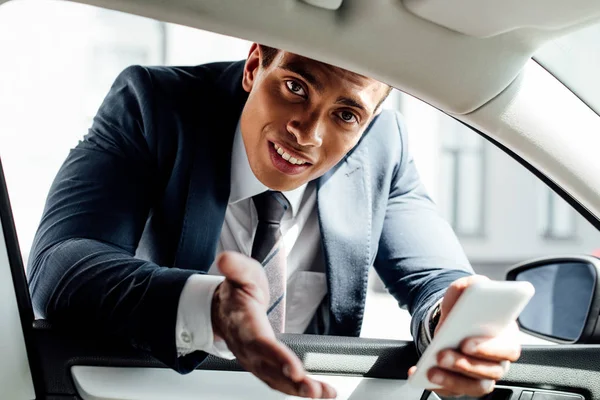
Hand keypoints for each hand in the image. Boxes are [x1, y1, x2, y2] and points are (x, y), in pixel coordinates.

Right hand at [211, 251, 336, 398]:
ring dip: (297, 390)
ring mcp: (254, 359)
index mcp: (243, 323)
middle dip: (291, 382)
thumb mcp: (240, 273)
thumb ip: (236, 267)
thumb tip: (225, 258)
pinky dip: (297, 389)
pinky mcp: (262, 365)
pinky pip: (278, 381)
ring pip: (274, 380)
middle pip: (268, 369)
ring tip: (322, 393)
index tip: (294, 369)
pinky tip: (320, 392)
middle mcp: (247, 347)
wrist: (222, 308)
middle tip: (313, 390)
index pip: (259, 343)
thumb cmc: (236, 292)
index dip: (277, 357)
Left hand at [408, 275, 520, 396]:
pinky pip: (456, 390)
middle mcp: (499, 360)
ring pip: (476, 385)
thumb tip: (475, 285)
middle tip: (443, 355)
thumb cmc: (465, 308)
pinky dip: (439, 385)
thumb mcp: (465, 291)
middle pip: (491, 370)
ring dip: (452, 379)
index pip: (509, 348)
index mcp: (506, 336)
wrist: (452, 322)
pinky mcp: (466, 383)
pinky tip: (421, 374)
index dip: (490, 349)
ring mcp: (484, 374)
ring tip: (432, 369)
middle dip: (464, 364)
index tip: (467, 343)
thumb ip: (471, 285)